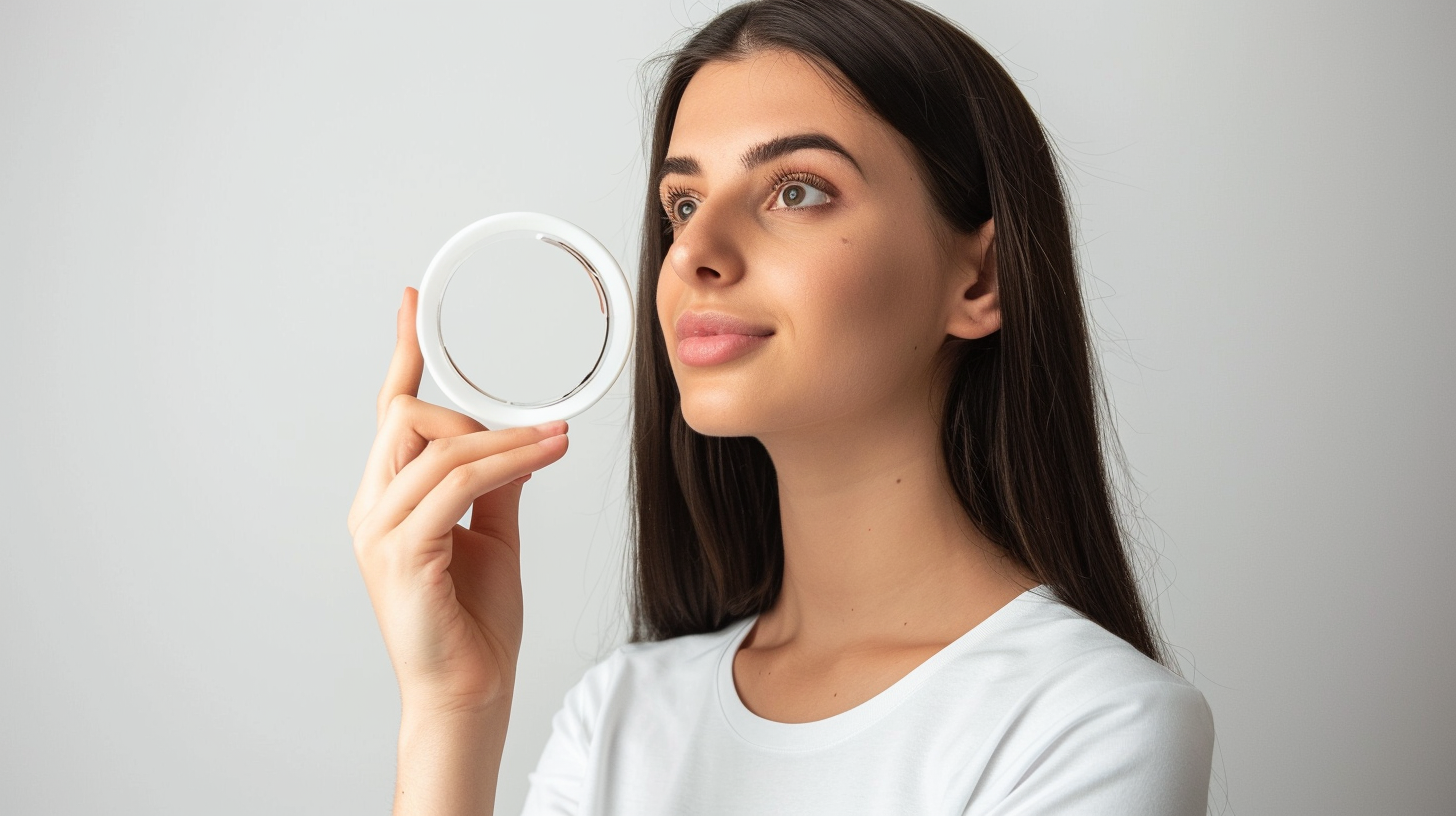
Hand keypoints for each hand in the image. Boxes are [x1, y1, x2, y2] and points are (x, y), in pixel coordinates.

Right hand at [347, 286, 568, 713]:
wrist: (471, 693)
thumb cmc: (475, 623)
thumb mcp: (491, 537)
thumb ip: (495, 485)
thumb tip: (519, 441)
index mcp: (387, 501)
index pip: (389, 412)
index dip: (403, 354)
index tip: (412, 303)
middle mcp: (372, 509)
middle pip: (407, 415)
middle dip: (473, 414)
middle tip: (535, 436)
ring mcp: (380, 531)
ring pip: (437, 445)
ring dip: (507, 438)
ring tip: (555, 442)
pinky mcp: (403, 555)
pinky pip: (456, 485)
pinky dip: (505, 463)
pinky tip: (542, 457)